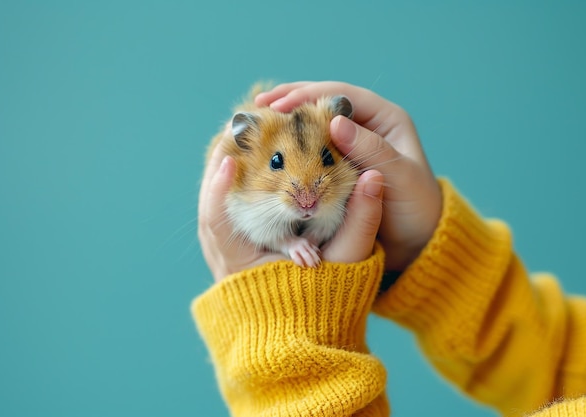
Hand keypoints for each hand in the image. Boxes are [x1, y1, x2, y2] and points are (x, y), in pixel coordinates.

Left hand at [198, 141, 384, 282]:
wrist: (308, 331)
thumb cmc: (326, 300)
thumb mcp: (348, 262)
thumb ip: (362, 222)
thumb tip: (375, 178)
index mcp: (244, 268)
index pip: (216, 222)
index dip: (219, 189)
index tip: (229, 158)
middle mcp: (227, 262)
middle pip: (210, 207)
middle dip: (221, 166)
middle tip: (236, 129)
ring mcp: (226, 257)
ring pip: (215, 207)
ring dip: (226, 172)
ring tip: (240, 136)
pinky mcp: (234, 251)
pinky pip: (225, 211)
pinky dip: (233, 184)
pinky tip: (246, 160)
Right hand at [256, 81, 441, 271]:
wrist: (417, 240)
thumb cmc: (416, 208)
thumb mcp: (400, 178)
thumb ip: (370, 150)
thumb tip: (334, 122)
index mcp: (385, 119)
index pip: (341, 95)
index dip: (309, 95)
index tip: (279, 104)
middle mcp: (367, 126)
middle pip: (323, 103)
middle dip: (291, 101)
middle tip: (259, 105)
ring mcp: (352, 144)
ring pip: (315, 123)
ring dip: (287, 120)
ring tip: (258, 118)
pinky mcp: (341, 164)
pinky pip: (312, 146)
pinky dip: (292, 143)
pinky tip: (271, 145)